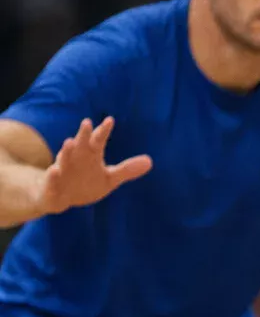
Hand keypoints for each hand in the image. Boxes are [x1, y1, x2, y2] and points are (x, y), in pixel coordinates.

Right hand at [37, 117, 151, 215]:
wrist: (58, 196)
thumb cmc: (85, 183)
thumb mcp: (109, 178)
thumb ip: (127, 170)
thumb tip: (150, 161)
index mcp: (90, 156)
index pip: (98, 141)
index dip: (103, 131)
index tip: (110, 120)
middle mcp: (75, 159)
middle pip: (80, 145)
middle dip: (83, 135)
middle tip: (87, 122)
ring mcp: (63, 170)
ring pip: (64, 159)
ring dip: (66, 151)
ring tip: (70, 141)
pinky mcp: (53, 184)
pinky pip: (52, 179)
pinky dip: (53, 175)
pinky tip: (54, 170)